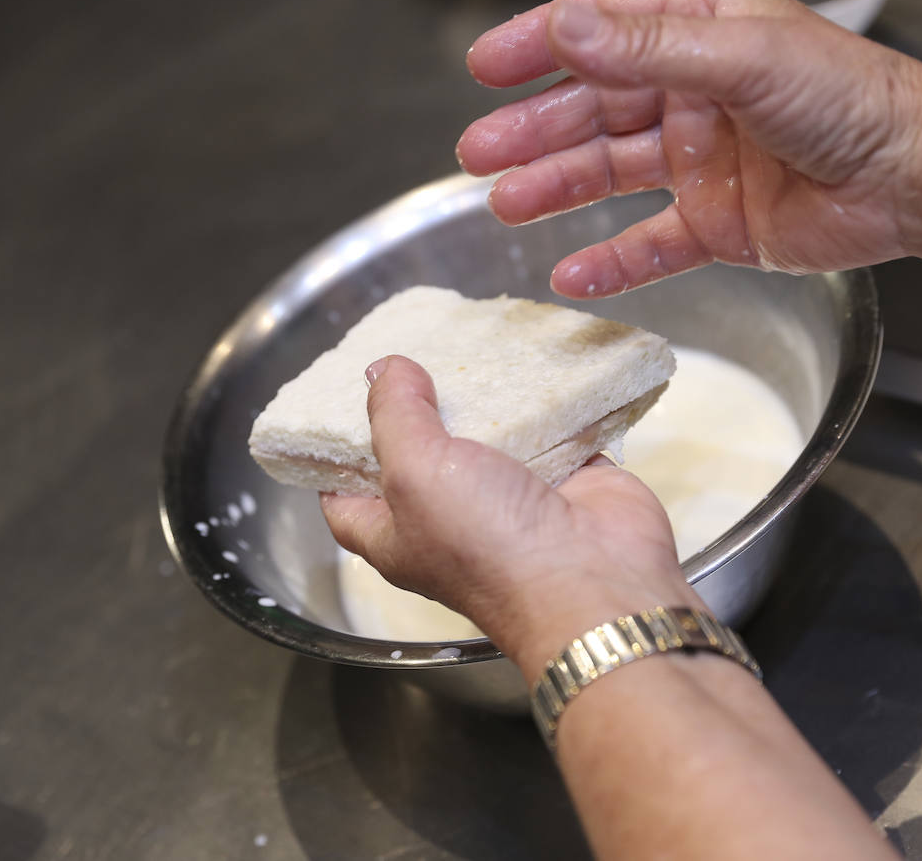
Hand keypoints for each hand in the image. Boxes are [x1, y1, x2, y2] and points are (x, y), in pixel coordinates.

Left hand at [319, 355, 701, 679]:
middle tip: (407, 356)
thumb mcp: (414, 472)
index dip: (331, 458)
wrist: (591, 579)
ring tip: (462, 341)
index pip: (346, 497)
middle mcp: (450, 519)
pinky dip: (542, 396)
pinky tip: (527, 356)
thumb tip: (383, 370)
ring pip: (487, 435)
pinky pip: (549, 426)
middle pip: (419, 456)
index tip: (330, 408)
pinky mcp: (565, 476)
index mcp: (397, 534)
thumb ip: (394, 416)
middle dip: (415, 409)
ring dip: (481, 396)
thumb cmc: (486, 542)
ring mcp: (510, 497)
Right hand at [457, 0, 921, 297]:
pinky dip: (612, 262)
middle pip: (595, 108)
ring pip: (612, 174)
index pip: (604, 29)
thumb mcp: (745, 56)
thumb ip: (651, 48)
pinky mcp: (720, 222)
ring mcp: (705, 160)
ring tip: (505, 203)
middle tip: (478, 151)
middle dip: (534, 129)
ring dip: (557, 188)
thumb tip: (569, 30)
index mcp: (703, 30)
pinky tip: (572, 273)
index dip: (542, 44)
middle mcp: (697, 92)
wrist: (913, 180)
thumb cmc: (852, 99)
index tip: (487, 65)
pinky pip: (653, 244)